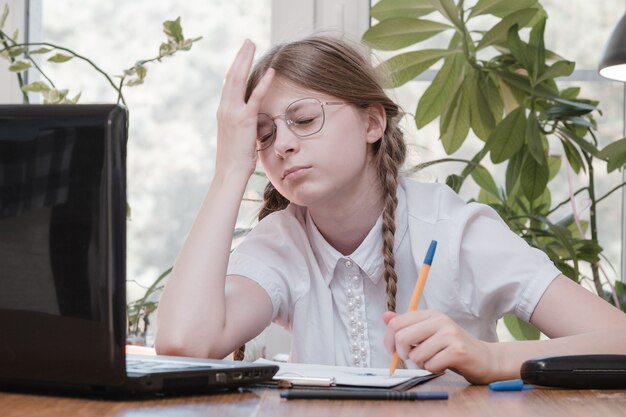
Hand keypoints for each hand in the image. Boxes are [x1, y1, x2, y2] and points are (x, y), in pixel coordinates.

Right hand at [215, 39, 274, 178]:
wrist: (230, 172)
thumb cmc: (236, 160)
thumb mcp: (239, 136)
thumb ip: (244, 123)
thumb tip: (253, 119)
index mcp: (224, 111)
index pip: (229, 83)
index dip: (236, 67)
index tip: (242, 54)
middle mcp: (225, 108)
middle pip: (232, 75)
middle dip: (240, 56)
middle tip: (247, 41)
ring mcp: (233, 113)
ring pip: (239, 79)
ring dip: (246, 60)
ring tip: (252, 44)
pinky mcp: (245, 120)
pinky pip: (255, 97)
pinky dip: (263, 83)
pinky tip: (271, 71)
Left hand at [383, 310, 497, 383]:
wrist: (485, 358)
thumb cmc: (453, 347)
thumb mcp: (429, 332)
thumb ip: (407, 325)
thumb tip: (385, 316)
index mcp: (430, 314)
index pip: (397, 323)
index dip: (389, 340)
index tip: (393, 351)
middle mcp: (440, 321)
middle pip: (402, 337)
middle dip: (402, 354)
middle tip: (411, 358)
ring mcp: (450, 335)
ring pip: (416, 355)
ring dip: (421, 363)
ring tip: (434, 359)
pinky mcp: (457, 351)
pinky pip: (430, 365)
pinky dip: (433, 369)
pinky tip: (443, 364)